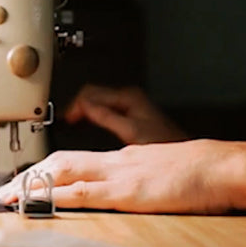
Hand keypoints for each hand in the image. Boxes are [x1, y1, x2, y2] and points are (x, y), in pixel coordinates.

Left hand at [0, 140, 245, 213]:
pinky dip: (53, 197)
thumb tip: (150, 191)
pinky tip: (38, 203)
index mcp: (129, 159)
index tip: (31, 179)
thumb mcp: (175, 174)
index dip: (51, 169)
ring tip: (8, 197)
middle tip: (6, 189)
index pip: (80, 160)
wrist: (226, 166)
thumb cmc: (209, 173)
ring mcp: (120, 174)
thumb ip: (155, 181)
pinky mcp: (127, 192)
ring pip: (63, 173)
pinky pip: (81, 193)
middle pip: (62, 162)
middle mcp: (118, 161)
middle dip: (31, 175)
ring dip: (32, 184)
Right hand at [65, 84, 187, 144]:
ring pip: (96, 103)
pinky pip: (103, 111)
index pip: (90, 91)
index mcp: (128, 96)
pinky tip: (88, 129)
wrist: (180, 154)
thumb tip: (83, 107)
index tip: (65, 118)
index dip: (74, 104)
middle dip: (75, 107)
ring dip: (83, 112)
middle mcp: (128, 97)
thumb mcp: (131, 131)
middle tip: (65, 123)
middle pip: (91, 95)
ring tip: (72, 126)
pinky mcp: (128, 116)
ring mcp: (128, 106)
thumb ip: (106, 117)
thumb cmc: (163, 143)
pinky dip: (92, 118)